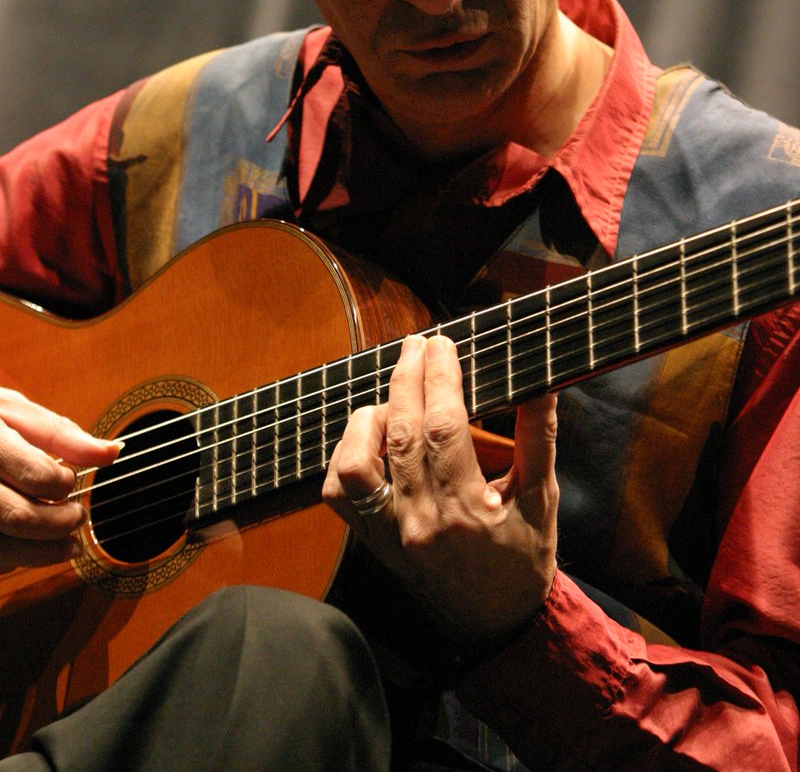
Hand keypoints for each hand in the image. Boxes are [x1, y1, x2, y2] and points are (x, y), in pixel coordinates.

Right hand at [0, 387, 119, 568]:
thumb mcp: (10, 412)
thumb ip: (59, 433)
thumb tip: (113, 452)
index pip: (36, 475)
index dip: (62, 484)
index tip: (70, 481)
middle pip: (17, 516)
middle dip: (58, 524)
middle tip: (79, 518)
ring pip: (1, 547)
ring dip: (42, 553)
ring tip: (68, 545)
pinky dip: (10, 559)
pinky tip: (24, 547)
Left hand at [323, 334, 558, 646]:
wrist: (496, 624)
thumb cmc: (524, 559)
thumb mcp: (543, 499)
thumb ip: (539, 437)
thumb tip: (542, 382)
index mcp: (467, 510)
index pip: (443, 428)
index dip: (440, 378)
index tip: (444, 344)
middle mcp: (420, 521)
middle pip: (400, 434)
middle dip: (406, 378)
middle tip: (419, 344)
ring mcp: (389, 533)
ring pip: (356, 463)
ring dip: (370, 418)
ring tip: (396, 394)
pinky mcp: (371, 539)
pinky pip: (339, 492)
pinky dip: (347, 453)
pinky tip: (371, 433)